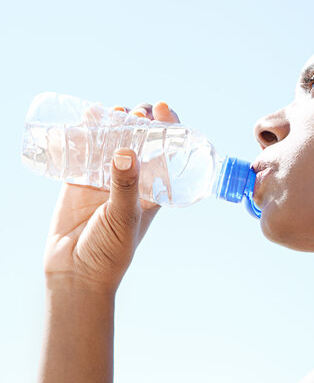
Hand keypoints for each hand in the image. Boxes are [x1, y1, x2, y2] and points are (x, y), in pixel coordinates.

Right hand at [43, 102, 179, 293]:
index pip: (167, 151)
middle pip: (141, 140)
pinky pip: (83, 151)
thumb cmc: (111, 251)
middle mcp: (133, 179)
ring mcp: (105, 178)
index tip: (164, 109)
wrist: (75, 272)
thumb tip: (125, 151)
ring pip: (113, 141)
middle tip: (136, 111)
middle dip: (141, 120)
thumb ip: (125, 186)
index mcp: (154, 188)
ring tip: (111, 110)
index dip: (169, 128)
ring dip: (113, 122)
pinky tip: (84, 118)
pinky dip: (84, 133)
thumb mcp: (125, 217)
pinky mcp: (79, 179)